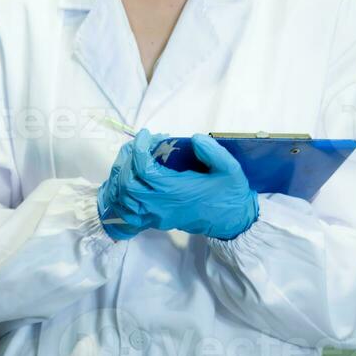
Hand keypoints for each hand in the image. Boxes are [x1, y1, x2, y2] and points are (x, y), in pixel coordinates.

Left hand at [129, 133, 259, 239]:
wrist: (233, 221)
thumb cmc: (230, 194)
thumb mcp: (230, 169)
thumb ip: (214, 152)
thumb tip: (194, 138)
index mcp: (176, 191)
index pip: (143, 169)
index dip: (138, 149)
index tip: (145, 134)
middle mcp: (162, 205)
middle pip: (127, 185)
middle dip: (127, 160)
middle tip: (139, 145)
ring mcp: (157, 215)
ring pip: (124, 199)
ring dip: (122, 176)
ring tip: (133, 158)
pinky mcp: (157, 220)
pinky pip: (129, 212)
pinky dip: (123, 195)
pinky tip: (132, 179)